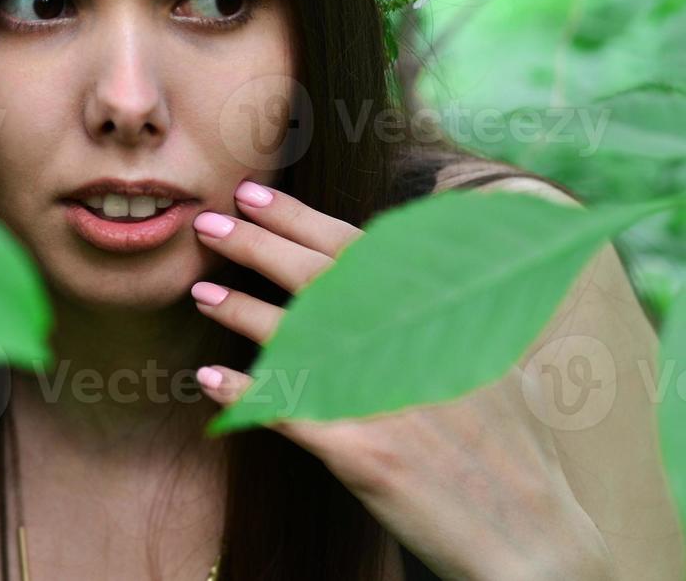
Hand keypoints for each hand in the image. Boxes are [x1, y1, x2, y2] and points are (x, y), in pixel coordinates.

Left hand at [187, 181, 614, 580]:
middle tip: (210, 223)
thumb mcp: (490, 365)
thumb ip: (444, 313)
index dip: (300, 220)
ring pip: (297, 338)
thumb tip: (396, 264)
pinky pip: (291, 411)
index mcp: (441, 319)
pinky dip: (247, 393)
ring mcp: (386, 398)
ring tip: (202, 291)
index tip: (254, 195)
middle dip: (257, 245)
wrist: (534, 541)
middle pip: (319, 280)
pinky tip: (210, 378)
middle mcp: (412, 348)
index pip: (358, 253)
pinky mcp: (366, 452)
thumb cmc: (509, 454)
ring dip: (243, 310)